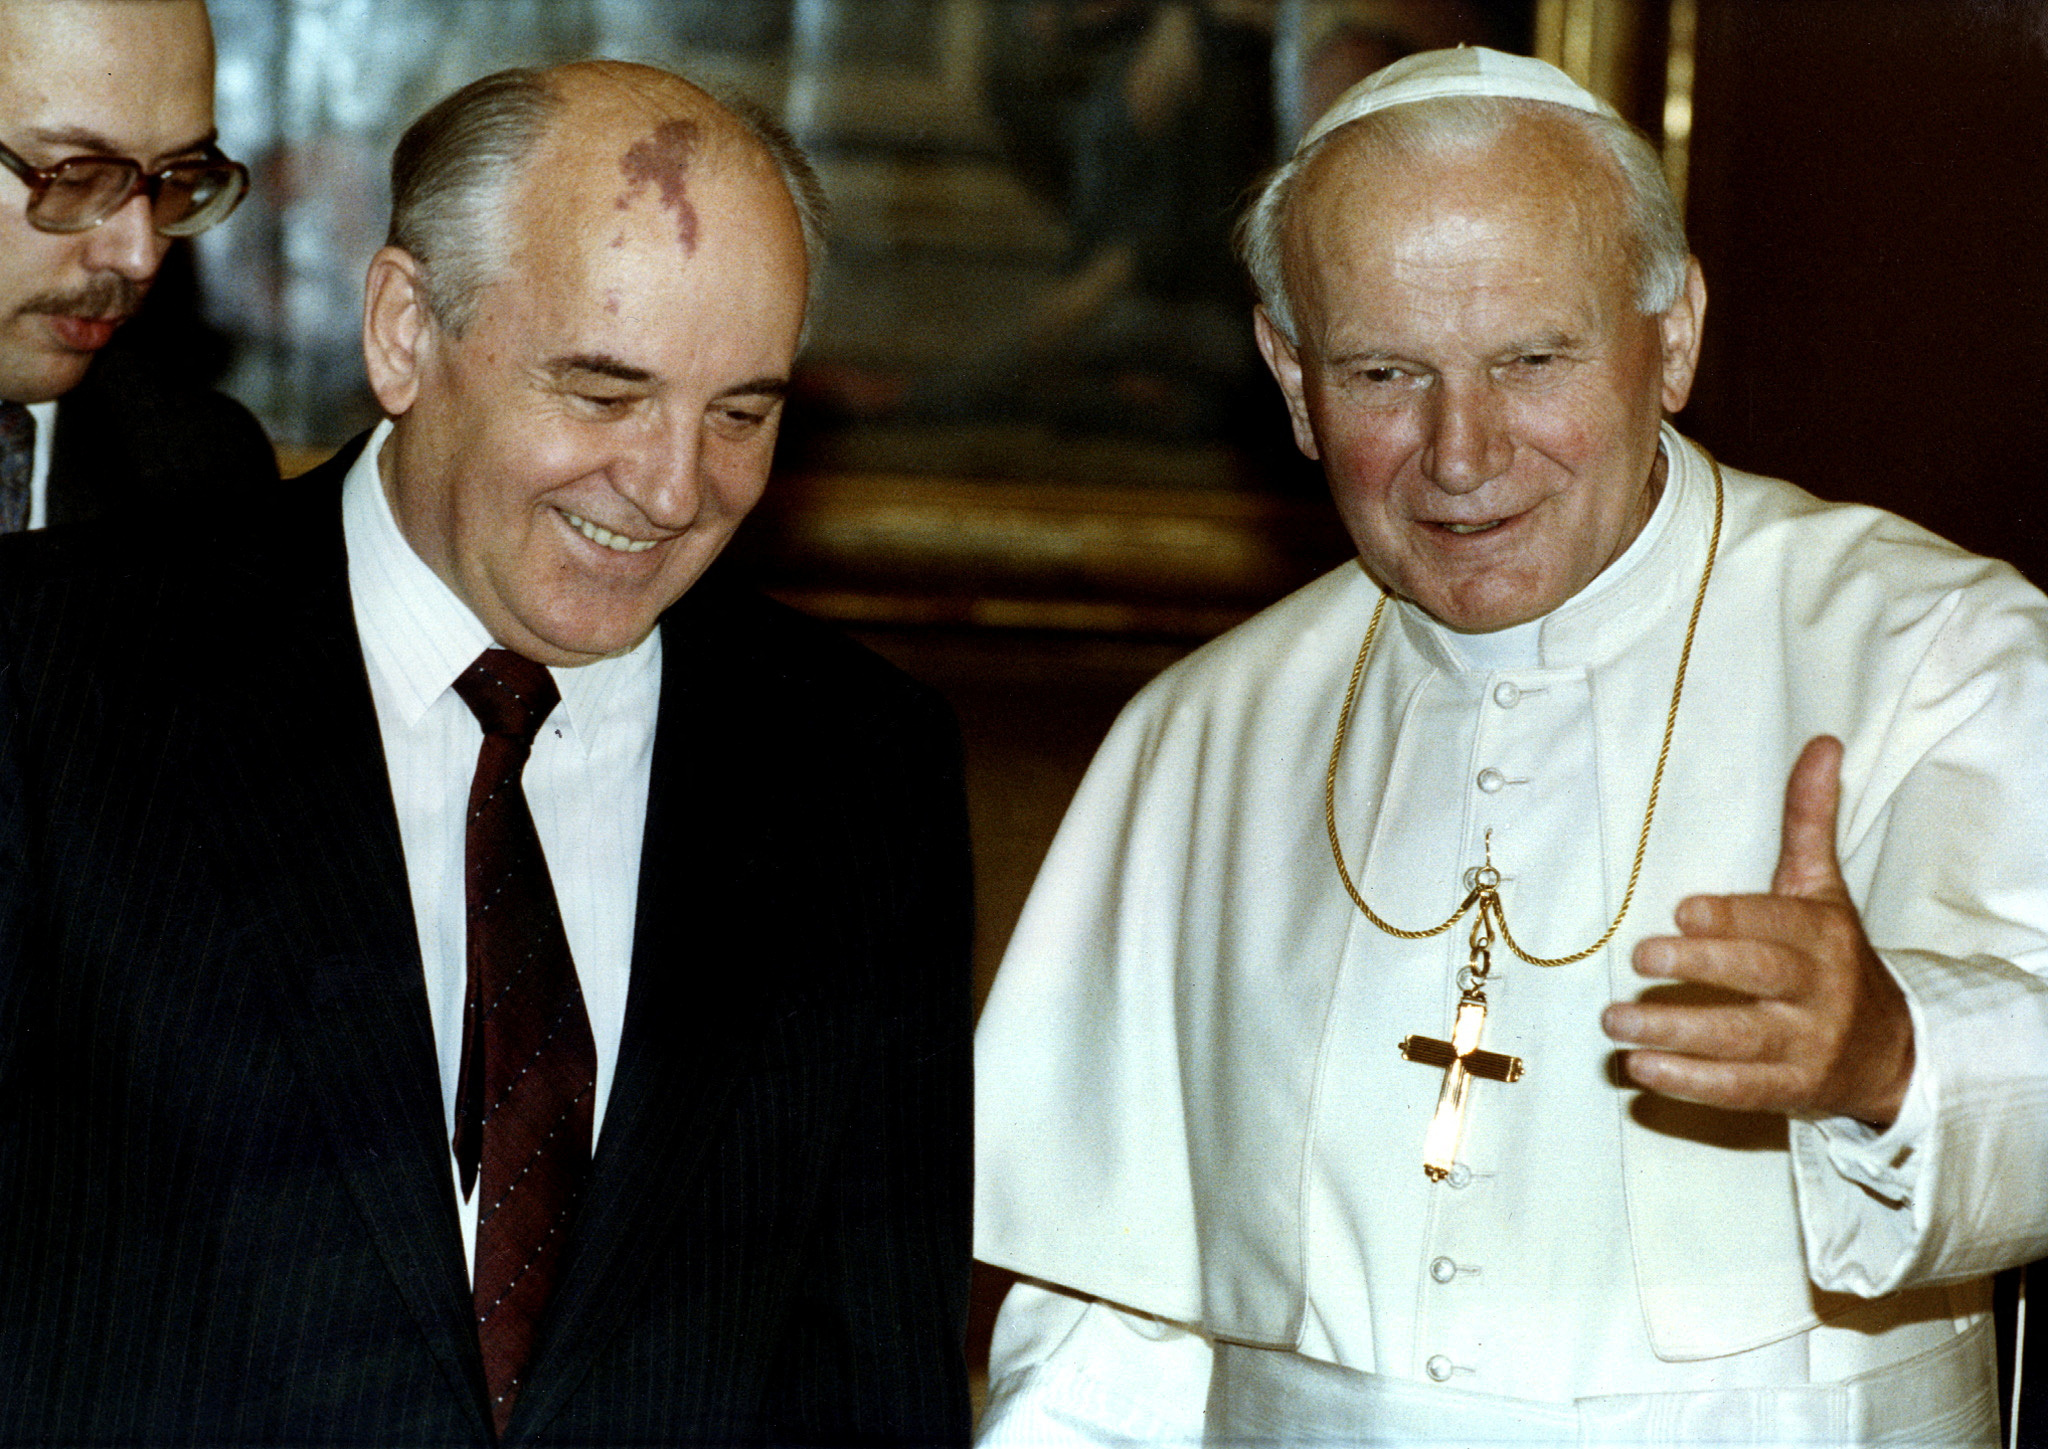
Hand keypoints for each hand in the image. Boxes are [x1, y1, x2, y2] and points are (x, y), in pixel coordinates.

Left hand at [1601, 735, 1914, 1123]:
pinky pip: (1738, 1090)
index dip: (1731, 917)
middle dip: (1700, 968)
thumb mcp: (1823, 890)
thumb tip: (1821, 742)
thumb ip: (1808, 821)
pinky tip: (1640, 1069)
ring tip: (1613, 1023)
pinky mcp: (1791, 1091)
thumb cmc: (1835, 959)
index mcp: (1823, 936)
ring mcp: (1807, 1046)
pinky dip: (1688, 1082)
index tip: (1681, 911)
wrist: (1892, 1052)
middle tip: (1639, 959)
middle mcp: (1820, 991)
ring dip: (1674, 1032)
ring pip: (1741, 1040)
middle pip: (1761, 978)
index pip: (1777, 924)